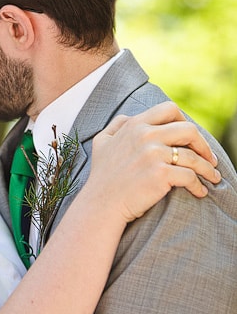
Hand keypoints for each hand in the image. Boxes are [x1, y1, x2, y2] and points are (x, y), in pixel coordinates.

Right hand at [90, 101, 220, 222]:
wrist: (101, 204)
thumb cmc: (102, 176)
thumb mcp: (102, 142)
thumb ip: (117, 125)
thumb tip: (132, 117)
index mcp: (135, 125)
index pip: (169, 109)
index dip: (185, 120)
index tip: (190, 137)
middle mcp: (145, 135)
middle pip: (188, 129)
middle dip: (203, 144)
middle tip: (209, 158)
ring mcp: (153, 155)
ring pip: (193, 155)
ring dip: (208, 168)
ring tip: (213, 177)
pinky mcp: (160, 175)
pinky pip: (190, 176)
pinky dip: (199, 185)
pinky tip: (200, 191)